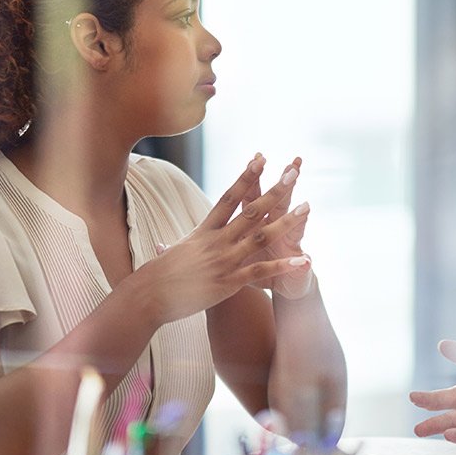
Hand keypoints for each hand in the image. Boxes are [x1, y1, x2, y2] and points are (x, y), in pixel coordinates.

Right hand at [127, 154, 309, 324]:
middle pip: (251, 211)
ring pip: (261, 236)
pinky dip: (283, 265)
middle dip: (274, 191)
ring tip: (306, 207)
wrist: (149, 296)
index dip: (246, 177)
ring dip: (286, 221)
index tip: (260, 159)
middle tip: (293, 172)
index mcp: (204, 230)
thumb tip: (162, 247)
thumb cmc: (157, 276)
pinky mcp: (229, 281)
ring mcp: (224, 260)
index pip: (229, 197)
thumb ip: (172, 249)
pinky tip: (303, 259)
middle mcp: (217, 240)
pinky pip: (261, 270)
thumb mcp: (169, 255)